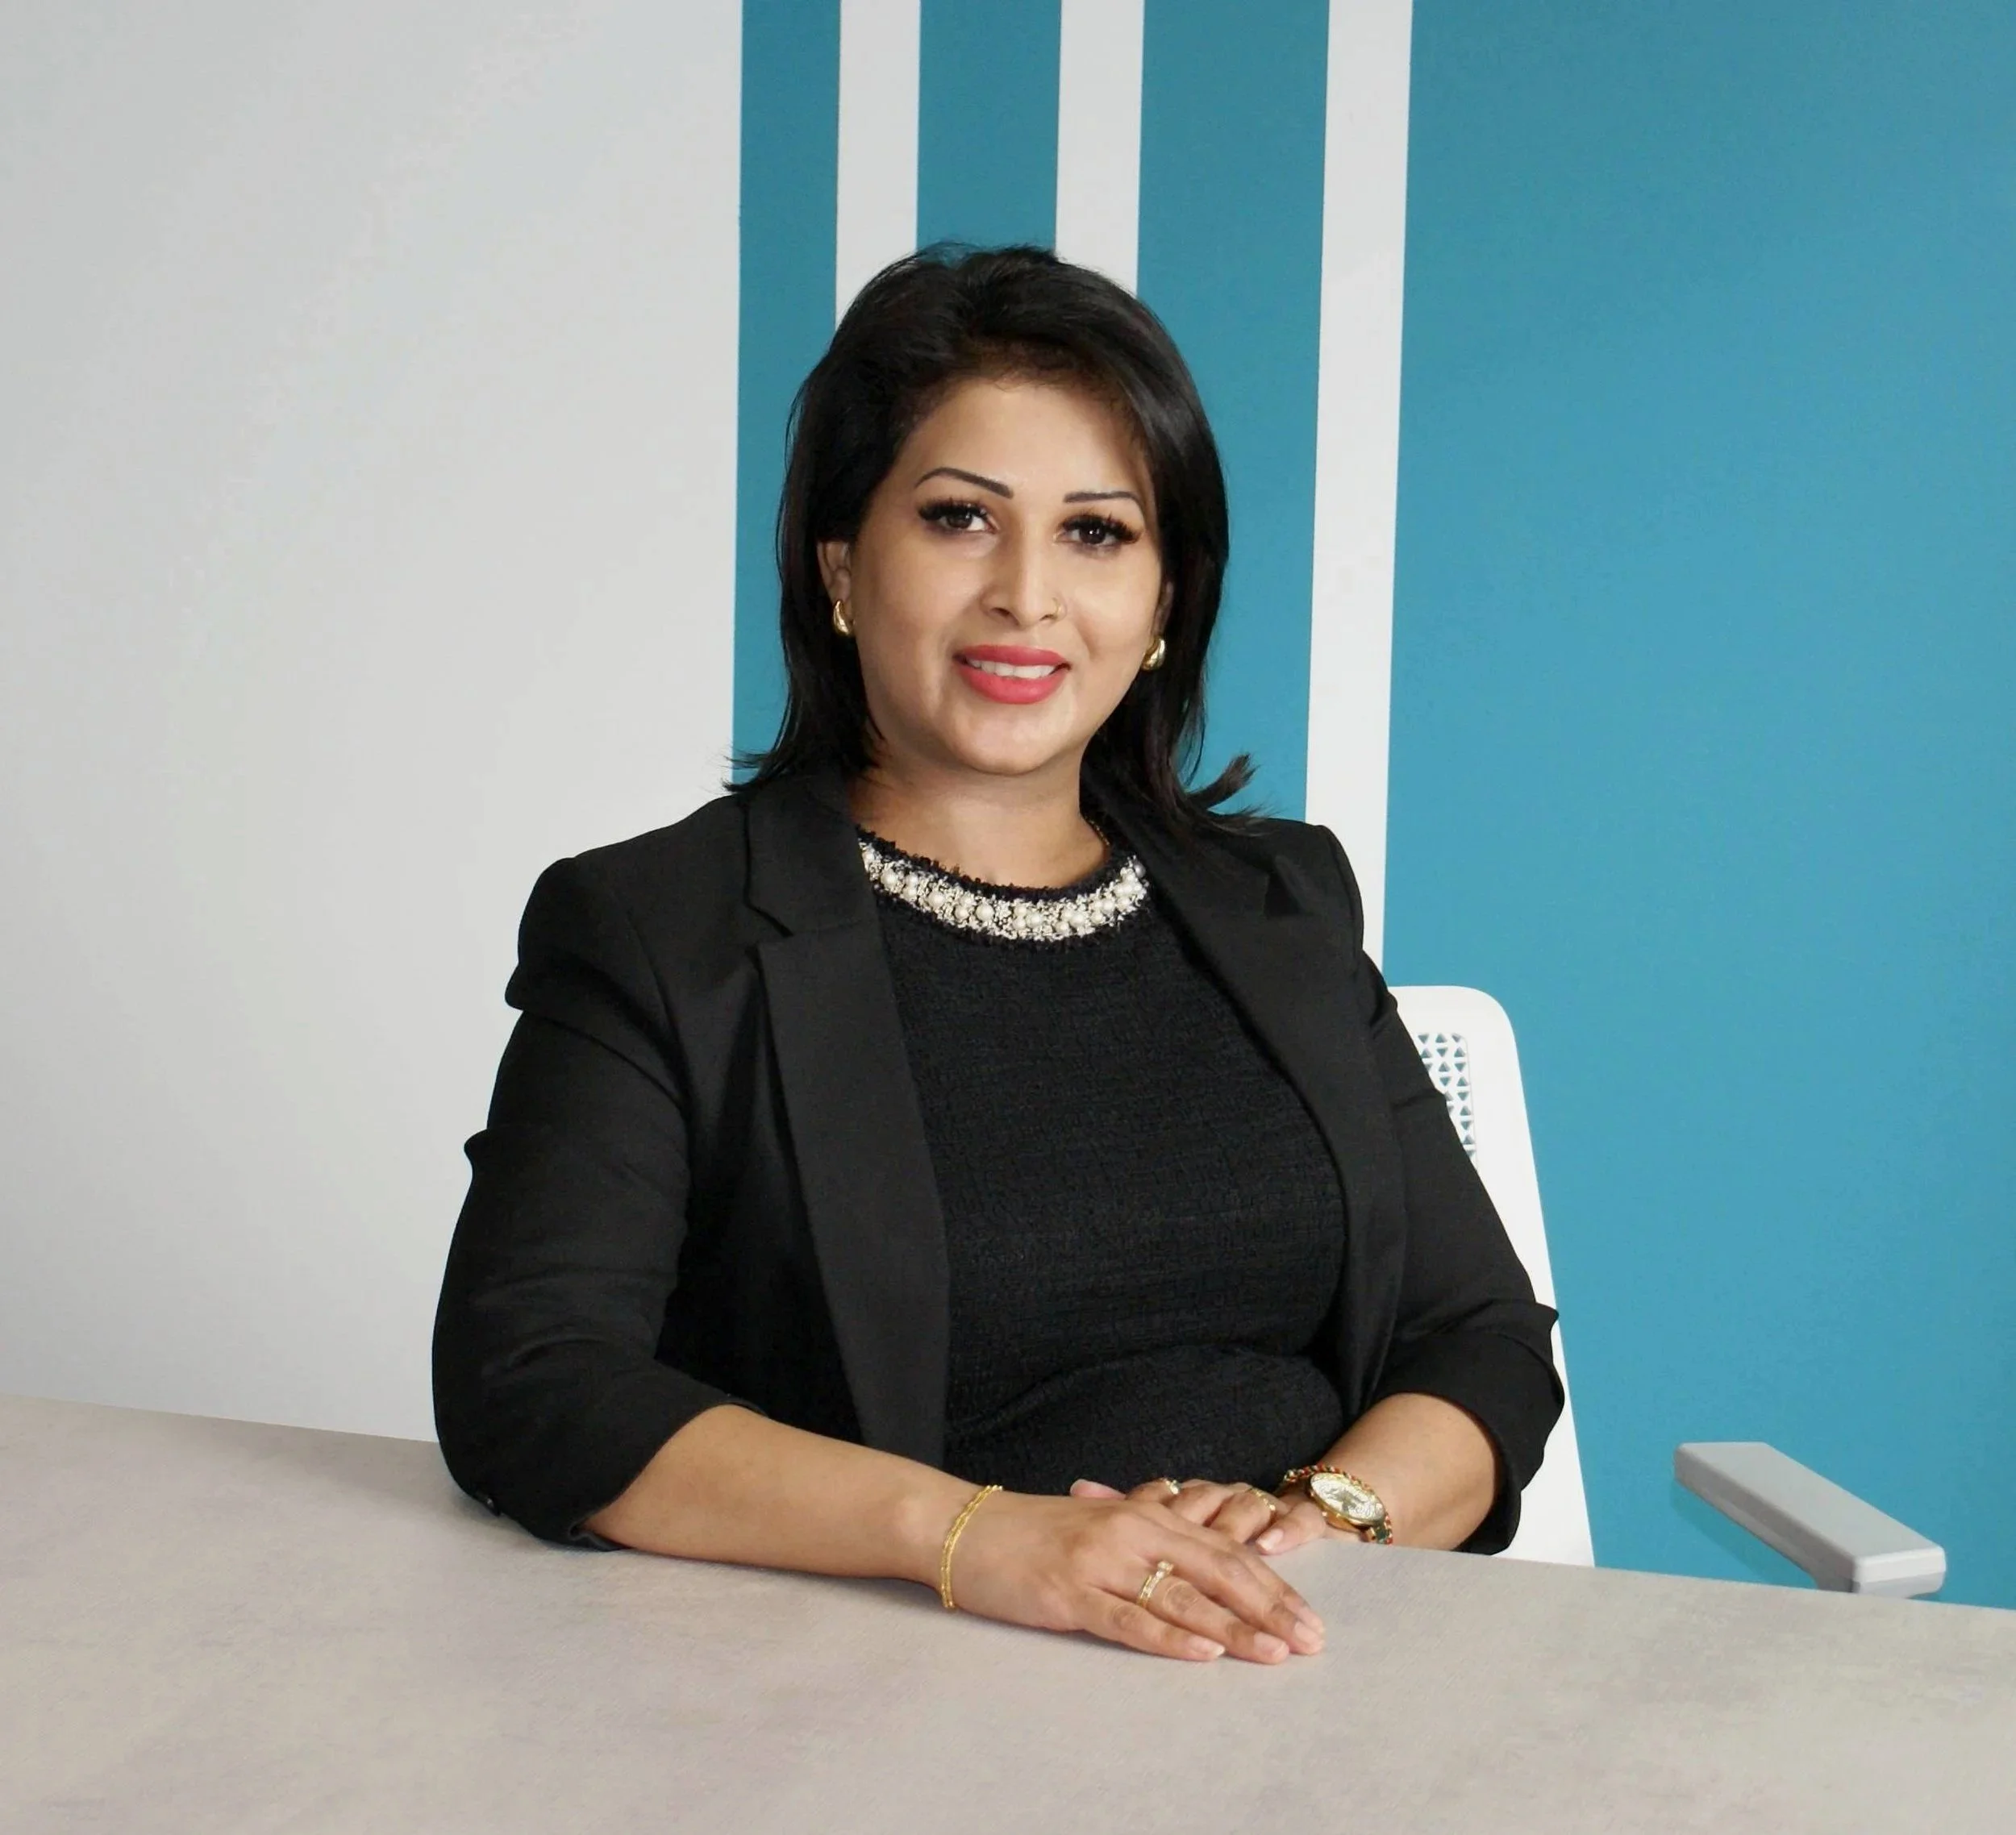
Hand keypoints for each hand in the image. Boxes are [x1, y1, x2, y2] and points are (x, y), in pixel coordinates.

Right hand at [945, 1488, 1325, 1664]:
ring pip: (1183, 1596)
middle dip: (1271, 1608)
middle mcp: (1132, 1532)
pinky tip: (1203, 1652)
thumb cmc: (1035, 1532)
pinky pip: (1129, 1618)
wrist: (967, 1526)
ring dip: (1236, 1627)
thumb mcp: (1102, 1524)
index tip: (1310, 1618)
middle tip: (1312, 1641)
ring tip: (1275, 1654)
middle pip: (1218, 1571)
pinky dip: (1171, 1637)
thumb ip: (1151, 1538)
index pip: (1225, 1551)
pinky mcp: (1070, 1593)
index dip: (1272, 1585)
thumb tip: (1204, 1560)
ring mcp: (1101, 1562)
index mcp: (1146, 1515)